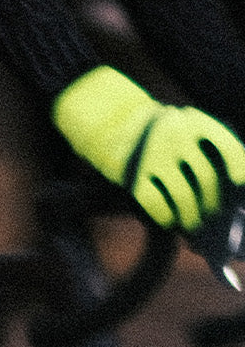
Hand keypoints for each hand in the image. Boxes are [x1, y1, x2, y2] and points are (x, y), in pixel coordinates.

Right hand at [52, 65, 244, 230]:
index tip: (240, 181)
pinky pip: (156, 205)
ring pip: (183, 196)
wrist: (114, 125)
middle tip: (212, 215)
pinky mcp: (134, 176)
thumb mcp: (187, 127)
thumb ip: (207, 149)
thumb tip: (228, 188)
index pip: (226, 145)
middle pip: (206, 179)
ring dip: (191, 216)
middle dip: (212, 204)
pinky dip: (166, 218)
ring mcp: (154, 157)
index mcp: (195, 122)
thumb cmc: (161, 136)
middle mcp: (177, 137)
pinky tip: (169, 221)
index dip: (237, 164)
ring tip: (193, 224)